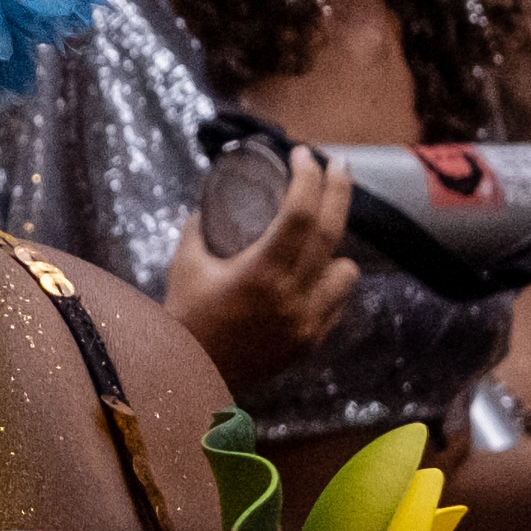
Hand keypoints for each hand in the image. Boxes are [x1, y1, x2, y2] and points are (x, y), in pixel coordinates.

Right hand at [163, 152, 356, 401]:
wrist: (188, 376)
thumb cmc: (184, 317)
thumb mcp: (185, 264)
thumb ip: (200, 227)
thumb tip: (213, 198)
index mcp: (259, 272)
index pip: (299, 214)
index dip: (307, 178)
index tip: (301, 154)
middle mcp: (291, 297)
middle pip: (330, 232)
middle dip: (338, 190)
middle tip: (339, 163)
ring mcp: (306, 323)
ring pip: (346, 271)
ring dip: (337, 247)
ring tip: (320, 235)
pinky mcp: (309, 343)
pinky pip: (336, 304)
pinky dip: (329, 284)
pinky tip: (312, 276)